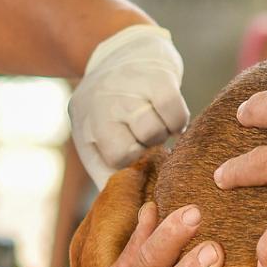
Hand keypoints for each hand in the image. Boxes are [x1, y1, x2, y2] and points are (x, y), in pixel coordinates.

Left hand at [68, 25, 187, 183]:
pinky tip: (168, 114)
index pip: (118, 160)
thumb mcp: (91, 138)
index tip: (135, 154)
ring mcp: (132, 90)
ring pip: (158, 131)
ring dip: (163, 133)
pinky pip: (177, 114)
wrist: (117, 50)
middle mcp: (107, 105)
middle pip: (141, 146)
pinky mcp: (158, 77)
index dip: (132, 161)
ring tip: (155, 124)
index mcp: (88, 123)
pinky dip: (178, 120)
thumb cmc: (106, 108)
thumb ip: (103, 174)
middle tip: (146, 136)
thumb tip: (123, 216)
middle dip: (148, 146)